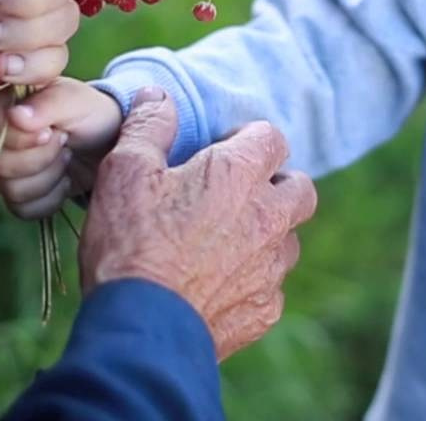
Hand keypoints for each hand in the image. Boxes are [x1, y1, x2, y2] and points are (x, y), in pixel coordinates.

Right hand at [0, 77, 122, 218]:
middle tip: (66, 143)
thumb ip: (48, 103)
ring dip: (49, 177)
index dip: (19, 136)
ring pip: (10, 189)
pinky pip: (23, 209)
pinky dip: (52, 198)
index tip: (50, 132)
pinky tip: (65, 180)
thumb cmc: (92, 115)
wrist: (109, 145)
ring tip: (67, 158)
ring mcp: (7, 168)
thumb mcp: (77, 101)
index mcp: (8, 105)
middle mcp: (1, 138)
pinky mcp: (20, 195)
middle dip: (42, 157)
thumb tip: (15, 116)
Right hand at [80, 87, 317, 360]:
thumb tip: (157, 95)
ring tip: (222, 241)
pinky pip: (271, 286)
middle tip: (233, 193)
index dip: (246, 140)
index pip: (272, 137)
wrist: (141, 331)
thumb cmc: (131, 244)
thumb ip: (147, 125)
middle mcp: (269, 218)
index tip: (217, 153)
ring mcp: (271, 268)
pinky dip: (251, 279)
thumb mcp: (125, 170)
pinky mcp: (264, 310)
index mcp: (239, 174)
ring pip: (288, 239)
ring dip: (266, 234)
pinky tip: (215, 284)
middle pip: (300, 188)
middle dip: (275, 184)